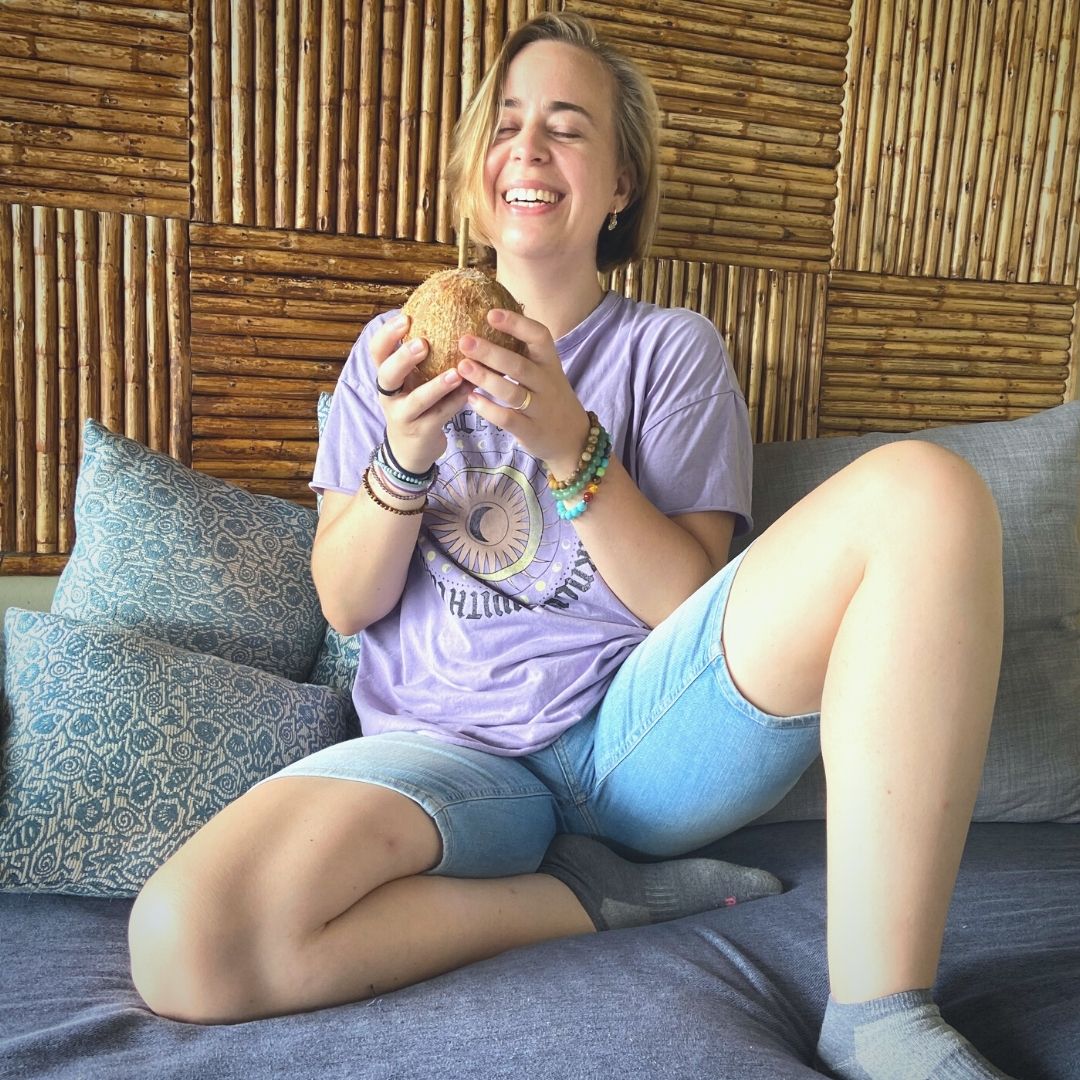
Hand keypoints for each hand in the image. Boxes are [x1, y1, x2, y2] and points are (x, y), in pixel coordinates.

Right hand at [369, 313, 471, 473]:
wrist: (411, 452)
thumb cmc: (417, 407)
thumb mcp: (413, 382)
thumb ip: (423, 359)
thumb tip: (450, 317)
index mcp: (387, 377)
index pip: (377, 352)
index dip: (387, 334)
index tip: (405, 317)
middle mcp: (390, 395)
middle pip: (388, 374)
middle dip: (404, 357)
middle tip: (423, 343)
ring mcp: (403, 416)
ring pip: (416, 400)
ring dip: (436, 386)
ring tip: (456, 373)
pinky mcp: (421, 432)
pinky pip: (439, 416)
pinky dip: (455, 403)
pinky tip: (470, 392)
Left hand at [456, 308, 590, 477]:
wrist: (573, 438)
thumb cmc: (550, 398)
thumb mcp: (546, 372)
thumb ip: (524, 354)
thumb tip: (488, 321)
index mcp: (551, 364)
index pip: (539, 337)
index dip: (517, 324)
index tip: (491, 314)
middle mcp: (547, 384)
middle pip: (520, 365)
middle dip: (491, 352)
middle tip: (464, 341)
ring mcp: (540, 409)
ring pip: (512, 392)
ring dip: (486, 379)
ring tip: (462, 367)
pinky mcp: (531, 431)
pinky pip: (508, 419)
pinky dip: (488, 409)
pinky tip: (470, 399)